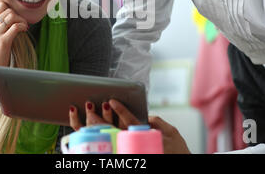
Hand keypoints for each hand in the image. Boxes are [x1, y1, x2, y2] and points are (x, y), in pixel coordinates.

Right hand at [0, 2, 27, 103]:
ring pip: (13, 16)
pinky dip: (23, 27)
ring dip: (22, 20)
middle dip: (19, 15)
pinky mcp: (2, 41)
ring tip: (24, 27)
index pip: (1, 5)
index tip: (17, 18)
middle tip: (23, 24)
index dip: (12, 9)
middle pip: (9, 10)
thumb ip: (0, 24)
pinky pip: (16, 27)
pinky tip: (24, 31)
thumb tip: (14, 15)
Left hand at [69, 99, 190, 153]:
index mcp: (147, 137)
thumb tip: (143, 115)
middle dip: (100, 120)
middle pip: (114, 132)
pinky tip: (89, 131)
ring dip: (95, 129)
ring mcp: (131, 151)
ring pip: (109, 141)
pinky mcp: (128, 153)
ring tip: (86, 117)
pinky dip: (98, 140)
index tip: (112, 101)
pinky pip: (111, 148)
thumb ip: (157, 121)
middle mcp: (136, 145)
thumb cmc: (178, 151)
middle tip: (89, 108)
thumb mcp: (173, 133)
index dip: (120, 110)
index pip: (131, 121)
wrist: (179, 164)